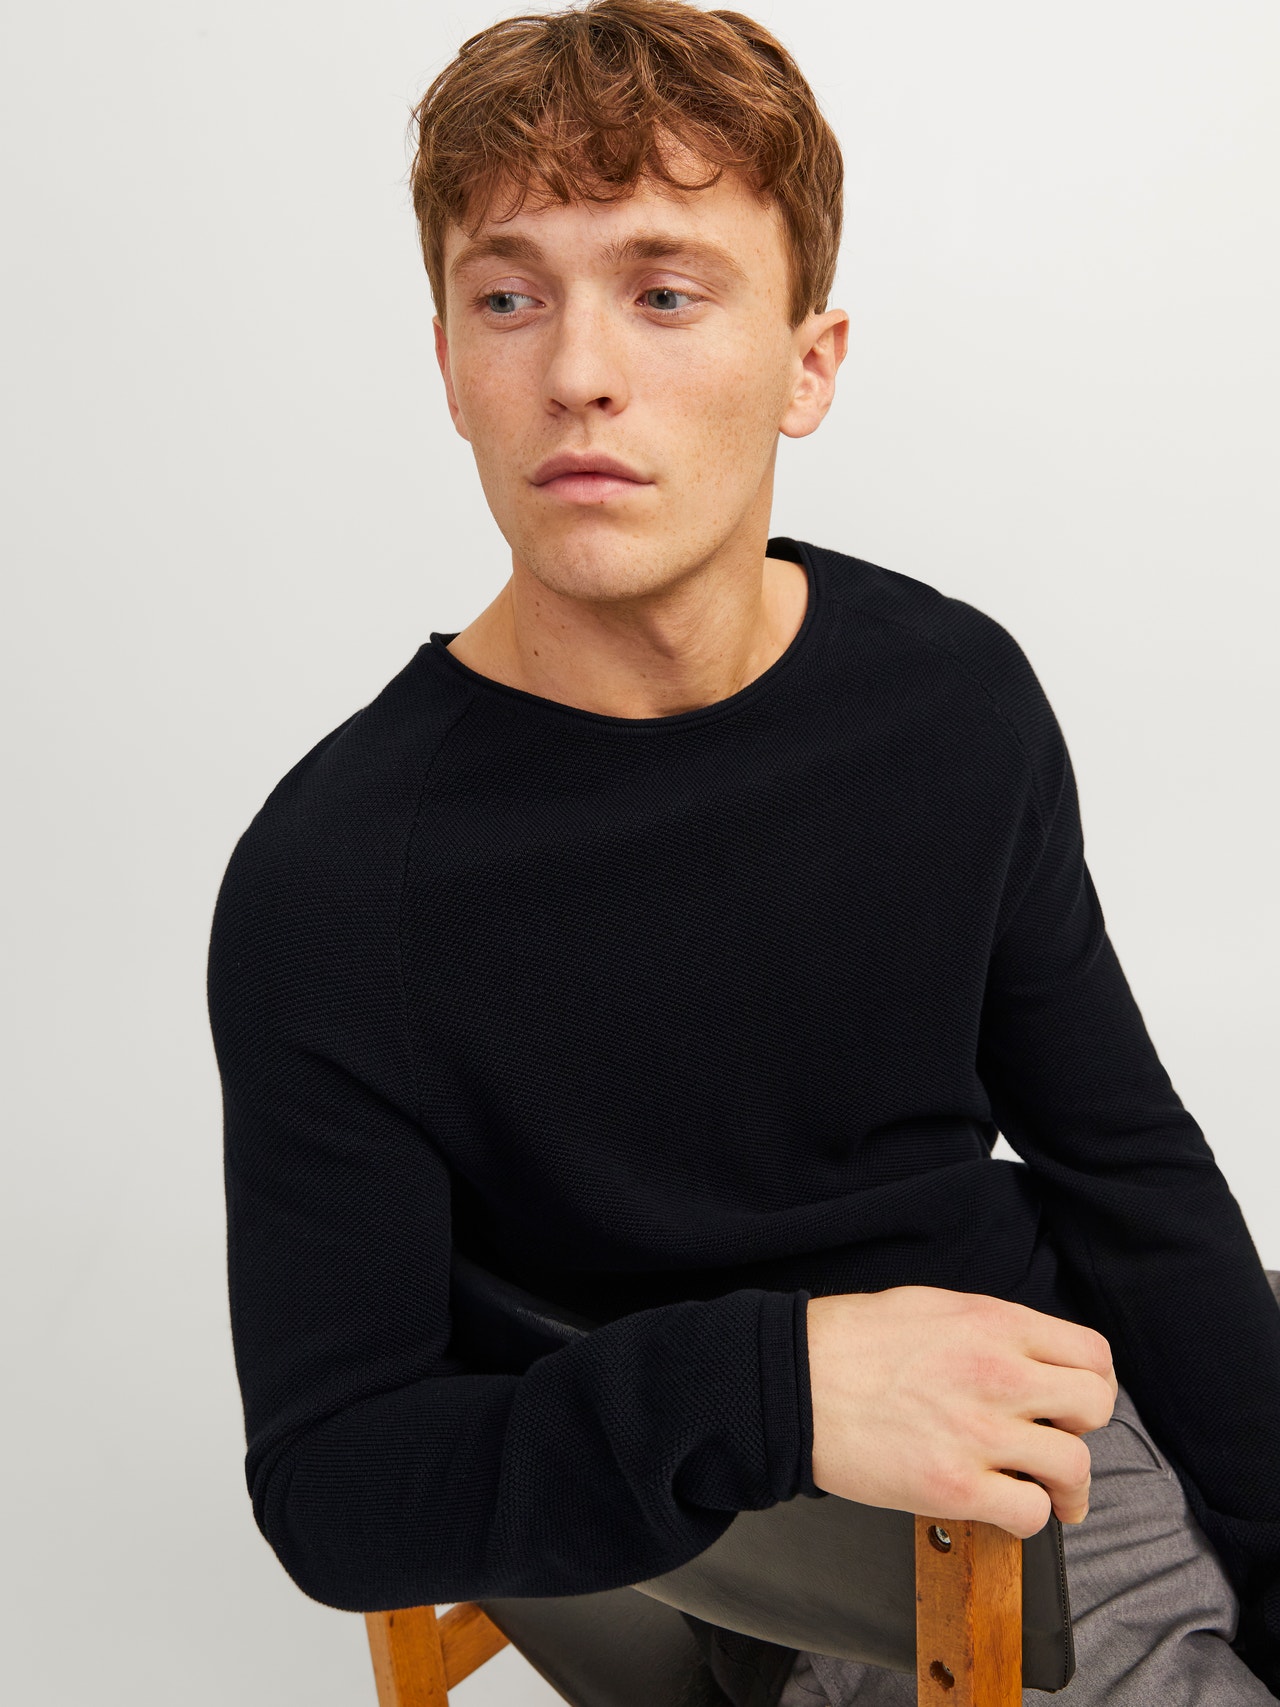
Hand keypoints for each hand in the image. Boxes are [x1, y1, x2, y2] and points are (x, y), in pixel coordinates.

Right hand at [806, 1286, 1116, 1538]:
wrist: (793, 1380)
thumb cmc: (849, 1341)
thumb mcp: (932, 1306)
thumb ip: (989, 1329)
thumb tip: (1024, 1355)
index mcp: (994, 1323)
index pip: (1091, 1354)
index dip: (1092, 1382)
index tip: (1076, 1401)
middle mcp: (998, 1373)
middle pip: (1095, 1407)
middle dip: (1085, 1429)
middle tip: (1062, 1442)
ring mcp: (979, 1432)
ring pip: (1074, 1466)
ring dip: (1069, 1487)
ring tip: (1053, 1495)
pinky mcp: (955, 1487)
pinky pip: (1029, 1512)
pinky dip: (1028, 1517)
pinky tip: (1006, 1508)